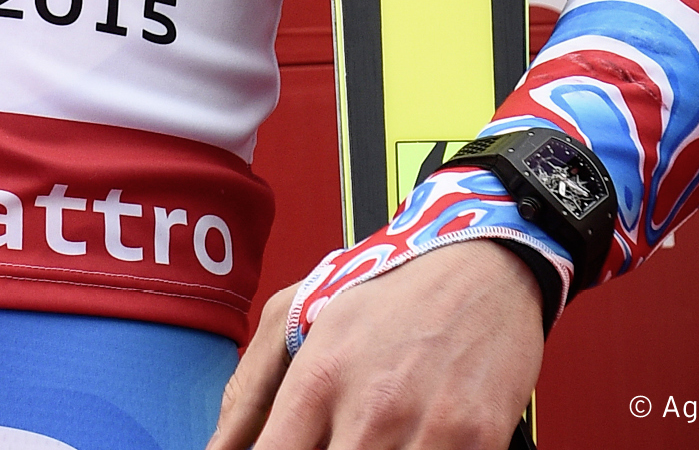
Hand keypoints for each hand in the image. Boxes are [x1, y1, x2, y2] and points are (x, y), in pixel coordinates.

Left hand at [208, 239, 543, 448]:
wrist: (479, 267)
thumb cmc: (383, 290)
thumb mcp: (301, 315)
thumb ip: (250, 390)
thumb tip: (218, 449)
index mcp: (319, 377)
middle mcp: (371, 409)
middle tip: (330, 435)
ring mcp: (428, 432)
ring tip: (365, 434)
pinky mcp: (478, 444)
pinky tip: (406, 437)